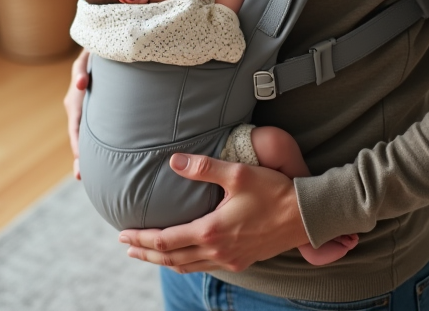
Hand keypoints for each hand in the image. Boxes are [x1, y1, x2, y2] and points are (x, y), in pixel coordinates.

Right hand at [64, 50, 89, 179]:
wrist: (102, 48)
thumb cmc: (96, 53)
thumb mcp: (86, 59)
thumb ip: (81, 71)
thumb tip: (81, 84)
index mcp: (75, 100)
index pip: (75, 129)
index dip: (77, 146)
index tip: (80, 164)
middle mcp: (77, 107)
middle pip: (78, 136)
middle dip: (79, 157)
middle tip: (81, 177)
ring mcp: (85, 108)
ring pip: (85, 134)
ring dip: (85, 152)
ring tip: (86, 173)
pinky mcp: (94, 108)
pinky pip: (91, 127)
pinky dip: (91, 143)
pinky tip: (96, 156)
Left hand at [118, 153, 308, 272]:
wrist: (306, 215)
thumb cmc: (273, 191)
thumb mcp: (237, 174)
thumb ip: (203, 168)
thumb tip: (173, 161)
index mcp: (211, 231)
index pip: (164, 240)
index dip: (141, 238)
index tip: (123, 235)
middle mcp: (217, 251)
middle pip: (171, 258)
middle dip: (146, 253)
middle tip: (127, 247)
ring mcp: (230, 260)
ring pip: (187, 266)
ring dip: (164, 261)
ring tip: (148, 254)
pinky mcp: (242, 261)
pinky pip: (204, 267)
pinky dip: (186, 263)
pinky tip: (183, 256)